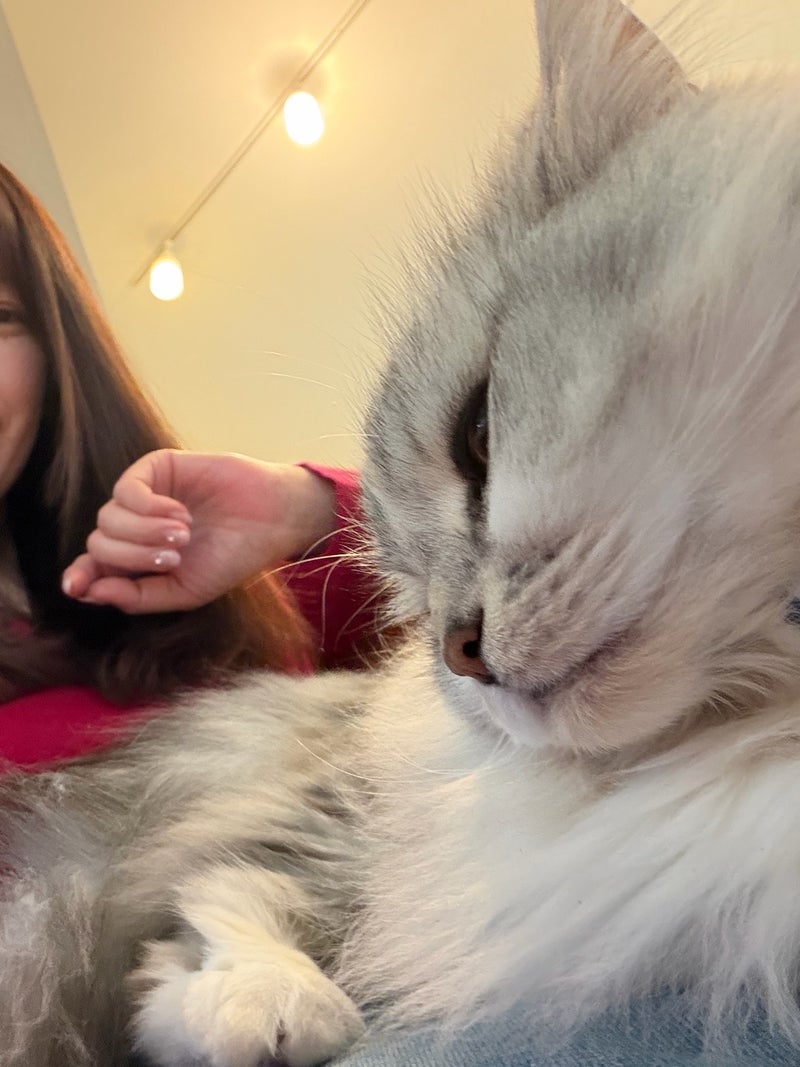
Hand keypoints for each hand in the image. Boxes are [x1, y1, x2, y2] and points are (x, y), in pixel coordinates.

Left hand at [62, 450, 336, 613]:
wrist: (270, 520)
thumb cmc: (232, 558)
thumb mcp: (185, 591)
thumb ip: (139, 597)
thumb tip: (91, 592)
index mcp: (138, 561)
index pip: (94, 567)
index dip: (80, 576)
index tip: (78, 586)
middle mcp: (134, 528)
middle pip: (99, 543)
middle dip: (130, 556)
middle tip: (174, 557)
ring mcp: (143, 497)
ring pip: (108, 517)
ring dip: (144, 532)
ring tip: (184, 535)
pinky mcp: (155, 469)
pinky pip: (126, 489)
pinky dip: (148, 507)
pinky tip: (179, 514)